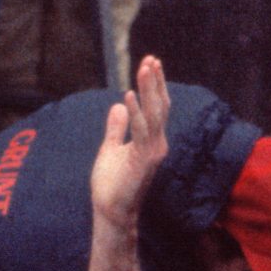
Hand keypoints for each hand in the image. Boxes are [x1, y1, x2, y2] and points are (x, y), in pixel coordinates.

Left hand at [89, 54, 168, 233]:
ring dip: (148, 90)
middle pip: (160, 106)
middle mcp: (157, 144)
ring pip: (154, 114)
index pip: (157, 107)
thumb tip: (117, 105)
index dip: (155, 85)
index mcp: (151, 140)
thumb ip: (116, 128)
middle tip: (150, 58)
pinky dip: (135, 113)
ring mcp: (153, 152)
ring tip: (144, 67)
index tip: (150, 63)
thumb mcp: (110, 149)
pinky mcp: (143, 160)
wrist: (111, 212)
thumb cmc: (111, 184)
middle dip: (155, 81)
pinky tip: (127, 96)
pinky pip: (140, 131)